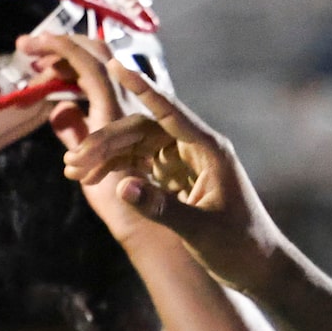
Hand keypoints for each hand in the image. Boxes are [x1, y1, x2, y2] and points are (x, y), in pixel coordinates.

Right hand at [37, 36, 293, 294]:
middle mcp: (197, 148)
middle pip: (143, 129)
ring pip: (137, 145)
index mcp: (210, 149)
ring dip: (107, 155)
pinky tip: (92, 179)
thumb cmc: (239, 246)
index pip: (170, 112)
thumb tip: (121, 187)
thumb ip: (162, 208)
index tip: (116, 63)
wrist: (257, 267)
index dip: (143, 88)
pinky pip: (140, 163)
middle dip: (107, 142)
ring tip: (74, 172)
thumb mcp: (200, 230)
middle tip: (74, 162)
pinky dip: (116, 168)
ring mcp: (185, 161)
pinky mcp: (177, 177)